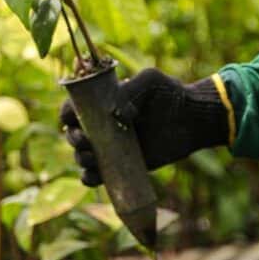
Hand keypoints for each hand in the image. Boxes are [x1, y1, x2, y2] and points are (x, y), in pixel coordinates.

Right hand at [57, 68, 230, 186]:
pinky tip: (94, 176)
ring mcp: (110, 147)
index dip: (66, 114)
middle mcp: (101, 125)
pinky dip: (89, 179)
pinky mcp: (120, 166)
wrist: (192, 119)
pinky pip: (97, 177)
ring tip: (93, 157)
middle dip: (73, 139)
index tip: (71, 119)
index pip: (73, 108)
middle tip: (86, 141)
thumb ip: (131, 89)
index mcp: (101, 102)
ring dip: (81, 159)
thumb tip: (116, 116)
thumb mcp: (150, 81)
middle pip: (73, 134)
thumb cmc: (170, 94)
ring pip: (82, 157)